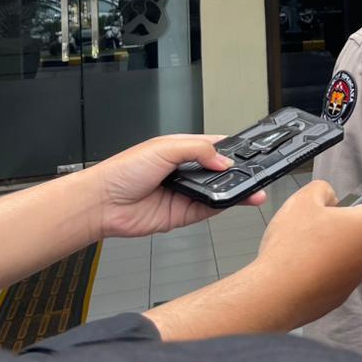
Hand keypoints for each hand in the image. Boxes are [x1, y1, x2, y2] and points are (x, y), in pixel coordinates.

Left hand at [88, 134, 267, 239]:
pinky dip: (222, 206)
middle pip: (220, 172)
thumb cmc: (122, 171)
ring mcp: (185, 193)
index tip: (250, 153)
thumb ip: (198, 150)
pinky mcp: (182, 214)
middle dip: (238, 173)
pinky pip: (209, 210)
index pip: (215, 147)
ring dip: (235, 191)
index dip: (232, 150)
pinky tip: (233, 202)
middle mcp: (184, 171)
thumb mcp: (164, 148)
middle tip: (258, 174)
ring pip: (218, 192)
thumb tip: (222, 159)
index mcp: (181, 150)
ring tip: (253, 190)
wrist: (103, 203)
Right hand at [250, 179, 361, 327]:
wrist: (273, 295)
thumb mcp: (303, 200)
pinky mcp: (343, 293)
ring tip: (321, 237)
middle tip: (345, 210)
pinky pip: (348, 270)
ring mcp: (357, 275)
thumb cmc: (290, 247)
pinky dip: (338, 262)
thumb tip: (332, 201)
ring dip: (352, 240)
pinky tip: (313, 261)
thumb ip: (323, 190)